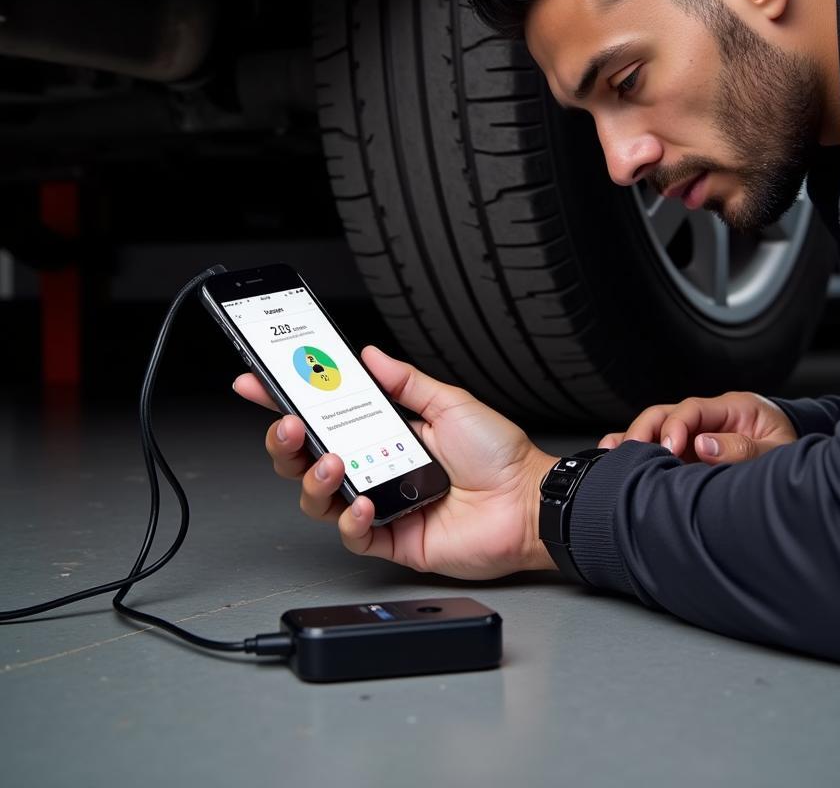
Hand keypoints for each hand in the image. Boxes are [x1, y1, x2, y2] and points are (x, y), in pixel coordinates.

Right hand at [233, 346, 557, 580]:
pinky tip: (361, 502)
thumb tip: (370, 355)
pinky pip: (353, 534)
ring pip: (319, 498)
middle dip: (286, 440)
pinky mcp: (391, 538)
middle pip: (308, 458)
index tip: (258, 382)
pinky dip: (349, 519)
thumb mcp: (450, 405)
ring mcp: (380, 504)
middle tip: (288, 424)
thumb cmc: (499, 456)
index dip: (288, 400)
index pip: (327, 416)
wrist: (528, 504)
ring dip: (313, 479)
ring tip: (332, 463)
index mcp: (385, 434)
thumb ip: (406, 382)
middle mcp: (376, 468)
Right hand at [598, 391, 796, 465]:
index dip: (675, 426)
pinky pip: (654, 446)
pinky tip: (610, 456)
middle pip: (665, 413)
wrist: (796, 468)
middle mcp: (708, 418)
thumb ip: (744, 449)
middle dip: (645, 432)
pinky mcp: (687, 453)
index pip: (693, 408)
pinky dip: (630, 450)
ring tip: (615, 459)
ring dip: (633, 441)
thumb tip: (703, 445)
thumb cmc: (787, 454)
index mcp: (733, 409)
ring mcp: (694, 435)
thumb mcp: (777, 452)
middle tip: (634, 456)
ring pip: (654, 429)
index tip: (668, 449)